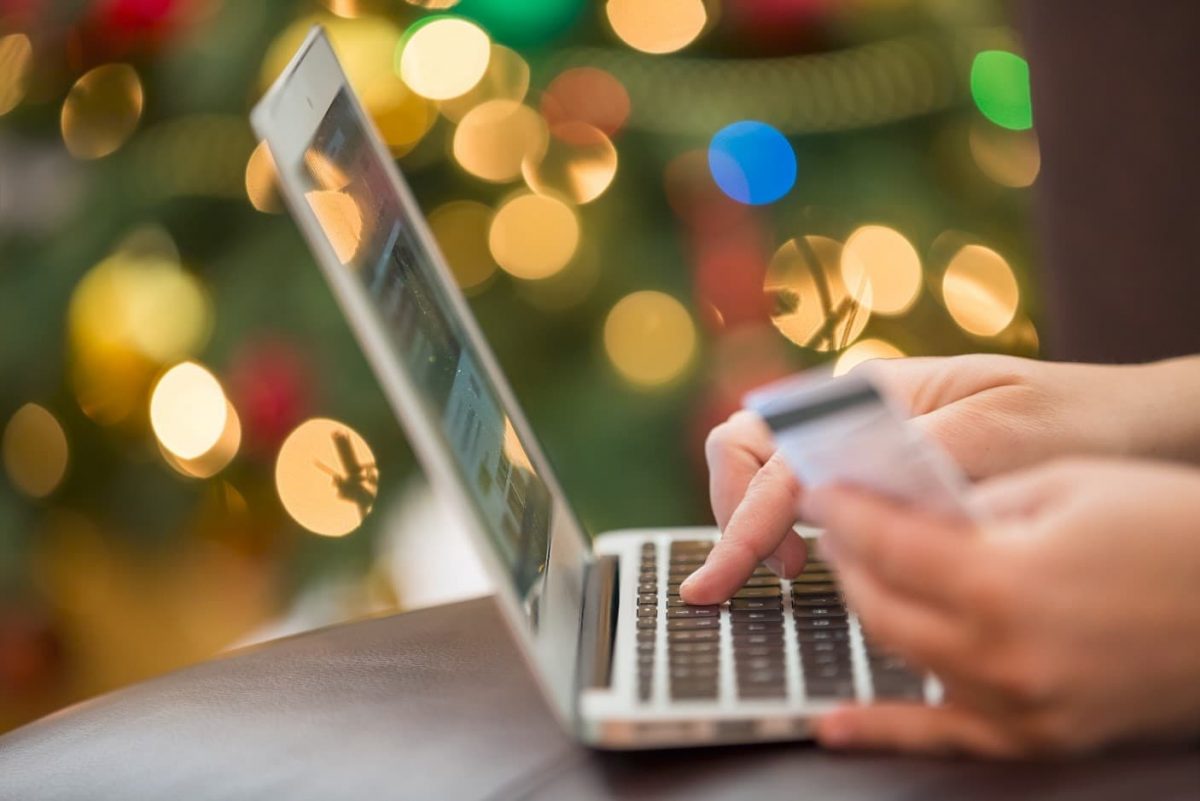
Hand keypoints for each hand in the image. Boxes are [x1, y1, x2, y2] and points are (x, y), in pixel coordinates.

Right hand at [681, 353, 1199, 604]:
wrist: (1125, 424)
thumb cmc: (1070, 419)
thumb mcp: (1003, 434)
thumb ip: (917, 454)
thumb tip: (841, 489)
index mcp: (874, 391)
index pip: (778, 452)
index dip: (748, 516)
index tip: (734, 573)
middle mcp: (851, 412)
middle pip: (747, 449)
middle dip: (733, 511)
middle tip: (757, 576)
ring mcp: (858, 440)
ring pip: (764, 469)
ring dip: (752, 517)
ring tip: (784, 569)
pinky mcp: (875, 471)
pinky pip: (804, 490)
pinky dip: (784, 524)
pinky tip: (810, 558)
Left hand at [806, 458, 1199, 756]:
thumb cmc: (1172, 529)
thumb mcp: (1065, 486)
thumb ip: (973, 502)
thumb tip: (905, 509)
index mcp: (1004, 581)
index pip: (887, 544)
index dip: (845, 511)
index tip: (823, 489)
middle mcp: (1002, 656)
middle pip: (879, 606)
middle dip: (848, 558)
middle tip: (841, 525)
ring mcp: (1022, 707)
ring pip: (904, 659)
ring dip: (871, 610)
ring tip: (857, 573)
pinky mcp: (1044, 738)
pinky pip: (946, 738)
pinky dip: (885, 729)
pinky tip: (836, 724)